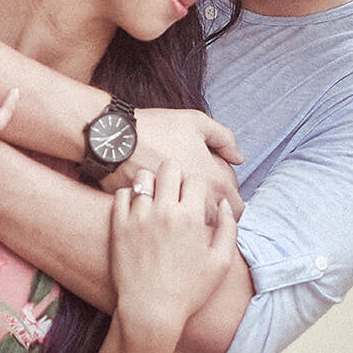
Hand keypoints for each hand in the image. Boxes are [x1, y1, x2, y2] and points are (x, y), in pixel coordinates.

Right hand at [100, 107, 242, 219]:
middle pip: (218, 223)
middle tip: (201, 201)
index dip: (232, 201)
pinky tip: (163, 209)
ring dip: (193, 222)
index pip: (238, 208)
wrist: (114, 139)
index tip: (221, 194)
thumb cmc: (156, 128)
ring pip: (194, 230)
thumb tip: (238, 158)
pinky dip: (169, 223)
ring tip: (182, 207)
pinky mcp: (152, 220)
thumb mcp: (196, 122)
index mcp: (213, 181)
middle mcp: (196, 203)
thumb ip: (224, 139)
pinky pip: (168, 229)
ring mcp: (173, 216)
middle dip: (213, 214)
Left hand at [107, 160, 239, 328]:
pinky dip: (129, 195)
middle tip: (173, 188)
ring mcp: (139, 217)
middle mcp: (165, 212)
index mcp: (192, 218)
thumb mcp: (219, 263)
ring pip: (142, 176)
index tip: (194, 198)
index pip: (195, 178)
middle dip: (175, 175)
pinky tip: (136, 208)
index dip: (197, 186)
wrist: (150, 311)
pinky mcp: (118, 226)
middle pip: (169, 168)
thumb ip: (228, 229)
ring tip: (154, 196)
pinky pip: (121, 194)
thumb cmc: (189, 291)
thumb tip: (225, 205)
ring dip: (151, 182)